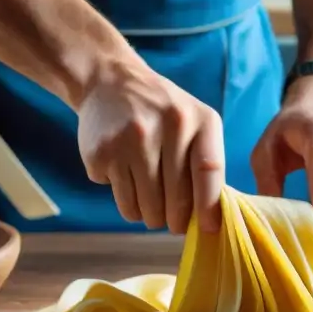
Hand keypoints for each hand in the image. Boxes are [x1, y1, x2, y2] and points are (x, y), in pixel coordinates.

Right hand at [77, 57, 224, 233]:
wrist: (111, 82)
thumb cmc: (163, 113)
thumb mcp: (195, 123)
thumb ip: (206, 163)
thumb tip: (210, 219)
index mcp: (199, 120)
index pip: (209, 172)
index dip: (209, 208)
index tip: (207, 229)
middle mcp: (167, 126)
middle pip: (176, 200)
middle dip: (176, 221)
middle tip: (173, 222)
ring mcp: (131, 139)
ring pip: (146, 207)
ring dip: (150, 216)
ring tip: (150, 201)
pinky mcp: (102, 153)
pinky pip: (121, 201)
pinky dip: (127, 202)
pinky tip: (126, 178)